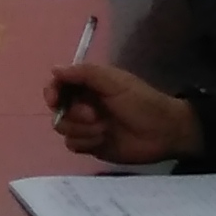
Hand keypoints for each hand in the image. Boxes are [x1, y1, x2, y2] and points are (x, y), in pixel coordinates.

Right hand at [45, 62, 201, 163]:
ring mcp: (87, 126)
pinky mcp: (91, 145)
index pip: (59, 85)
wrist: (163, 132)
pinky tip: (103, 140)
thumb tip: (54, 69)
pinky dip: (86, 142)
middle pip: (58, 109)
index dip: (52, 92)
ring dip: (83, 130)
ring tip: (105, 129)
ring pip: (64, 129)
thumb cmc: (141, 102)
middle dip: (74, 114)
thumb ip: (84, 73)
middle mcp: (84, 104)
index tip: (54, 100)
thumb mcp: (115, 81)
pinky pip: (73, 145)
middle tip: (95, 115)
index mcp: (89, 85)